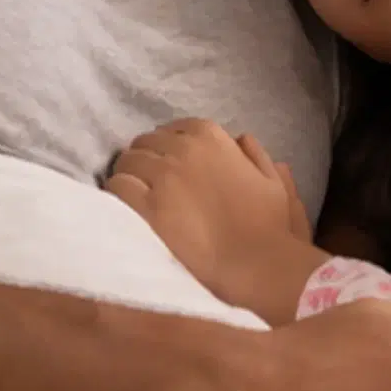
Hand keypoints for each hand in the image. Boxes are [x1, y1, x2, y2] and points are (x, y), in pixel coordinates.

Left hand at [106, 119, 323, 323]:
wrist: (255, 262)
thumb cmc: (269, 224)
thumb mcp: (273, 181)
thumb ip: (255, 155)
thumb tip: (240, 138)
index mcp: (212, 138)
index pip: (174, 128)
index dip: (170, 146)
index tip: (172, 164)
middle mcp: (182, 150)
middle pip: (145, 143)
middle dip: (147, 159)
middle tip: (152, 182)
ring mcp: (161, 177)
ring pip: (126, 162)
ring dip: (130, 175)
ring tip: (137, 195)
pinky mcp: (145, 206)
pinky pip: (117, 187)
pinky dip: (119, 194)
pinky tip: (128, 208)